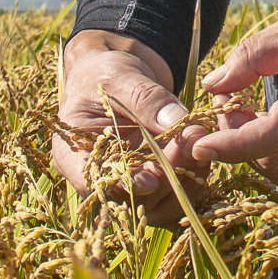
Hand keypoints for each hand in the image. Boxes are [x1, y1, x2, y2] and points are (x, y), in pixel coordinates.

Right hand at [52, 32, 239, 225]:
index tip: (149, 181)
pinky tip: (204, 152)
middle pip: (131, 197)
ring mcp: (128, 184)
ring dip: (184, 179)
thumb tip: (176, 120)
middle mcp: (100, 178)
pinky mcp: (153, 182)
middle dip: (164, 174)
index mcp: (73, 154)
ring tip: (201, 142)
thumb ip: (144, 98)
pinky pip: (174, 195)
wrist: (120, 78)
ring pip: (157, 204)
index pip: (92, 182)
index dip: (121, 186)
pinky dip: (193, 178)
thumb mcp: (119, 76)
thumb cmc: (106, 74)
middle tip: (191, 141)